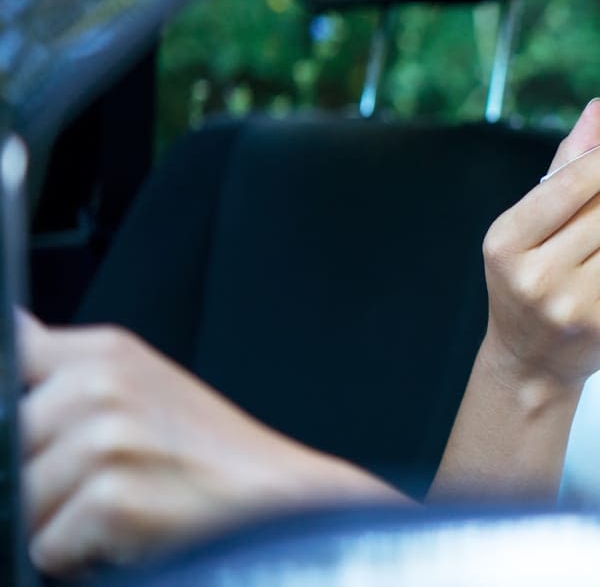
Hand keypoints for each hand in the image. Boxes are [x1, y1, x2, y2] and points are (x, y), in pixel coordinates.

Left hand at [19, 310, 398, 575]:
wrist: (282, 501)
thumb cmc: (209, 454)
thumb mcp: (137, 383)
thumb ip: (62, 366)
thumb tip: (12, 330)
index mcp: (105, 351)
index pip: (11, 356)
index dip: (14, 408)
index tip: (42, 435)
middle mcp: (102, 385)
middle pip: (6, 444)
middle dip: (36, 477)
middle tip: (103, 481)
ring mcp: (107, 440)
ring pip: (19, 503)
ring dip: (56, 523)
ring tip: (117, 510)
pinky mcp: (112, 499)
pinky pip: (45, 548)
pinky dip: (79, 558)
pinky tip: (129, 535)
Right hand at [479, 98, 599, 388]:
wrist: (531, 360)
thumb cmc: (532, 274)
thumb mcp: (532, 221)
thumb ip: (567, 164)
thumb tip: (599, 109)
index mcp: (506, 240)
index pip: (571, 183)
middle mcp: (534, 275)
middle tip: (599, 218)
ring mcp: (572, 305)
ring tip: (598, 255)